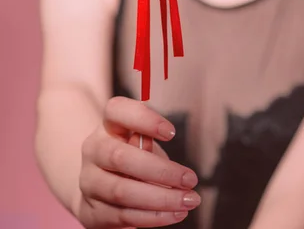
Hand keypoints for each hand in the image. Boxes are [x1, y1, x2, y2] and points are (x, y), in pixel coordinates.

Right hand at [75, 96, 199, 227]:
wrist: (98, 186)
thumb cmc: (131, 157)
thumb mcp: (141, 143)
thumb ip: (150, 147)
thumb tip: (169, 170)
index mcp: (108, 125)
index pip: (117, 110)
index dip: (144, 119)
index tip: (172, 133)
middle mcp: (93, 150)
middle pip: (120, 157)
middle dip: (161, 171)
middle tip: (190, 180)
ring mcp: (88, 181)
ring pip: (122, 192)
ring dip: (161, 199)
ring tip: (188, 201)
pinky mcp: (90, 210)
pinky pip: (123, 216)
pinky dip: (152, 217)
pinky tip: (174, 214)